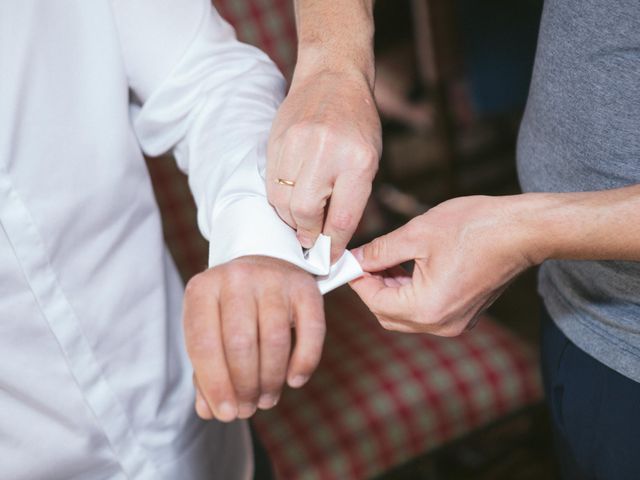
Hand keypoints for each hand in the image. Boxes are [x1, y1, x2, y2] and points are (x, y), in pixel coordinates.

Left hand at [183, 256, 323, 420]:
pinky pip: (311, 330)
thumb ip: (205, 370)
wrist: (263, 261)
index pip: (204, 344)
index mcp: (203, 289)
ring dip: (271, 380)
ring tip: (267, 398)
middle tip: (249, 408)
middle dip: (245, 387)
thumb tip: (209, 410)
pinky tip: (295, 380)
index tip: (225, 413)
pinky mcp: (305, 287)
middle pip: (240, 344)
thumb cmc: (230, 307)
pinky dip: (304, 362)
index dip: (214, 385)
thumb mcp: (209, 328)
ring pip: (274, 340)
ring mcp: (273, 280)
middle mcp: (237, 278)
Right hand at [266, 67, 380, 261]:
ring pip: (283, 202)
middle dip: (308, 234)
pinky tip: (290, 197)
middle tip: (311, 240)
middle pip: (306, 213)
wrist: (332, 78)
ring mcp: (297, 145)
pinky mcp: (276, 141)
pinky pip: (271, 184)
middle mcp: (326, 153)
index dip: (334, 245)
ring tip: (301, 217)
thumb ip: (351, 198)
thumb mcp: (369, 160)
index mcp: (358, 161)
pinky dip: (280, 199)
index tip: (330, 257)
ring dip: (291, 218)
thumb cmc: (357, 124)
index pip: (342, 219)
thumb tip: (330, 238)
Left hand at [350, 195, 537, 335]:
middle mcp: (440, 325)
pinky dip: (411, 293)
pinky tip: (410, 266)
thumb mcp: (417, 233)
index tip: (348, 262)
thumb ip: (380, 251)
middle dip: (373, 288)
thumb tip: (356, 259)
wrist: (523, 231)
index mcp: (426, 308)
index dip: (357, 281)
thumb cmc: (475, 227)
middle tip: (367, 259)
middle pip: (388, 315)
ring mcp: (456, 323)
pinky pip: (426, 312)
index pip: (374, 302)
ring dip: (392, 290)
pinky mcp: (465, 315)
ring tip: (388, 258)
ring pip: (406, 315)